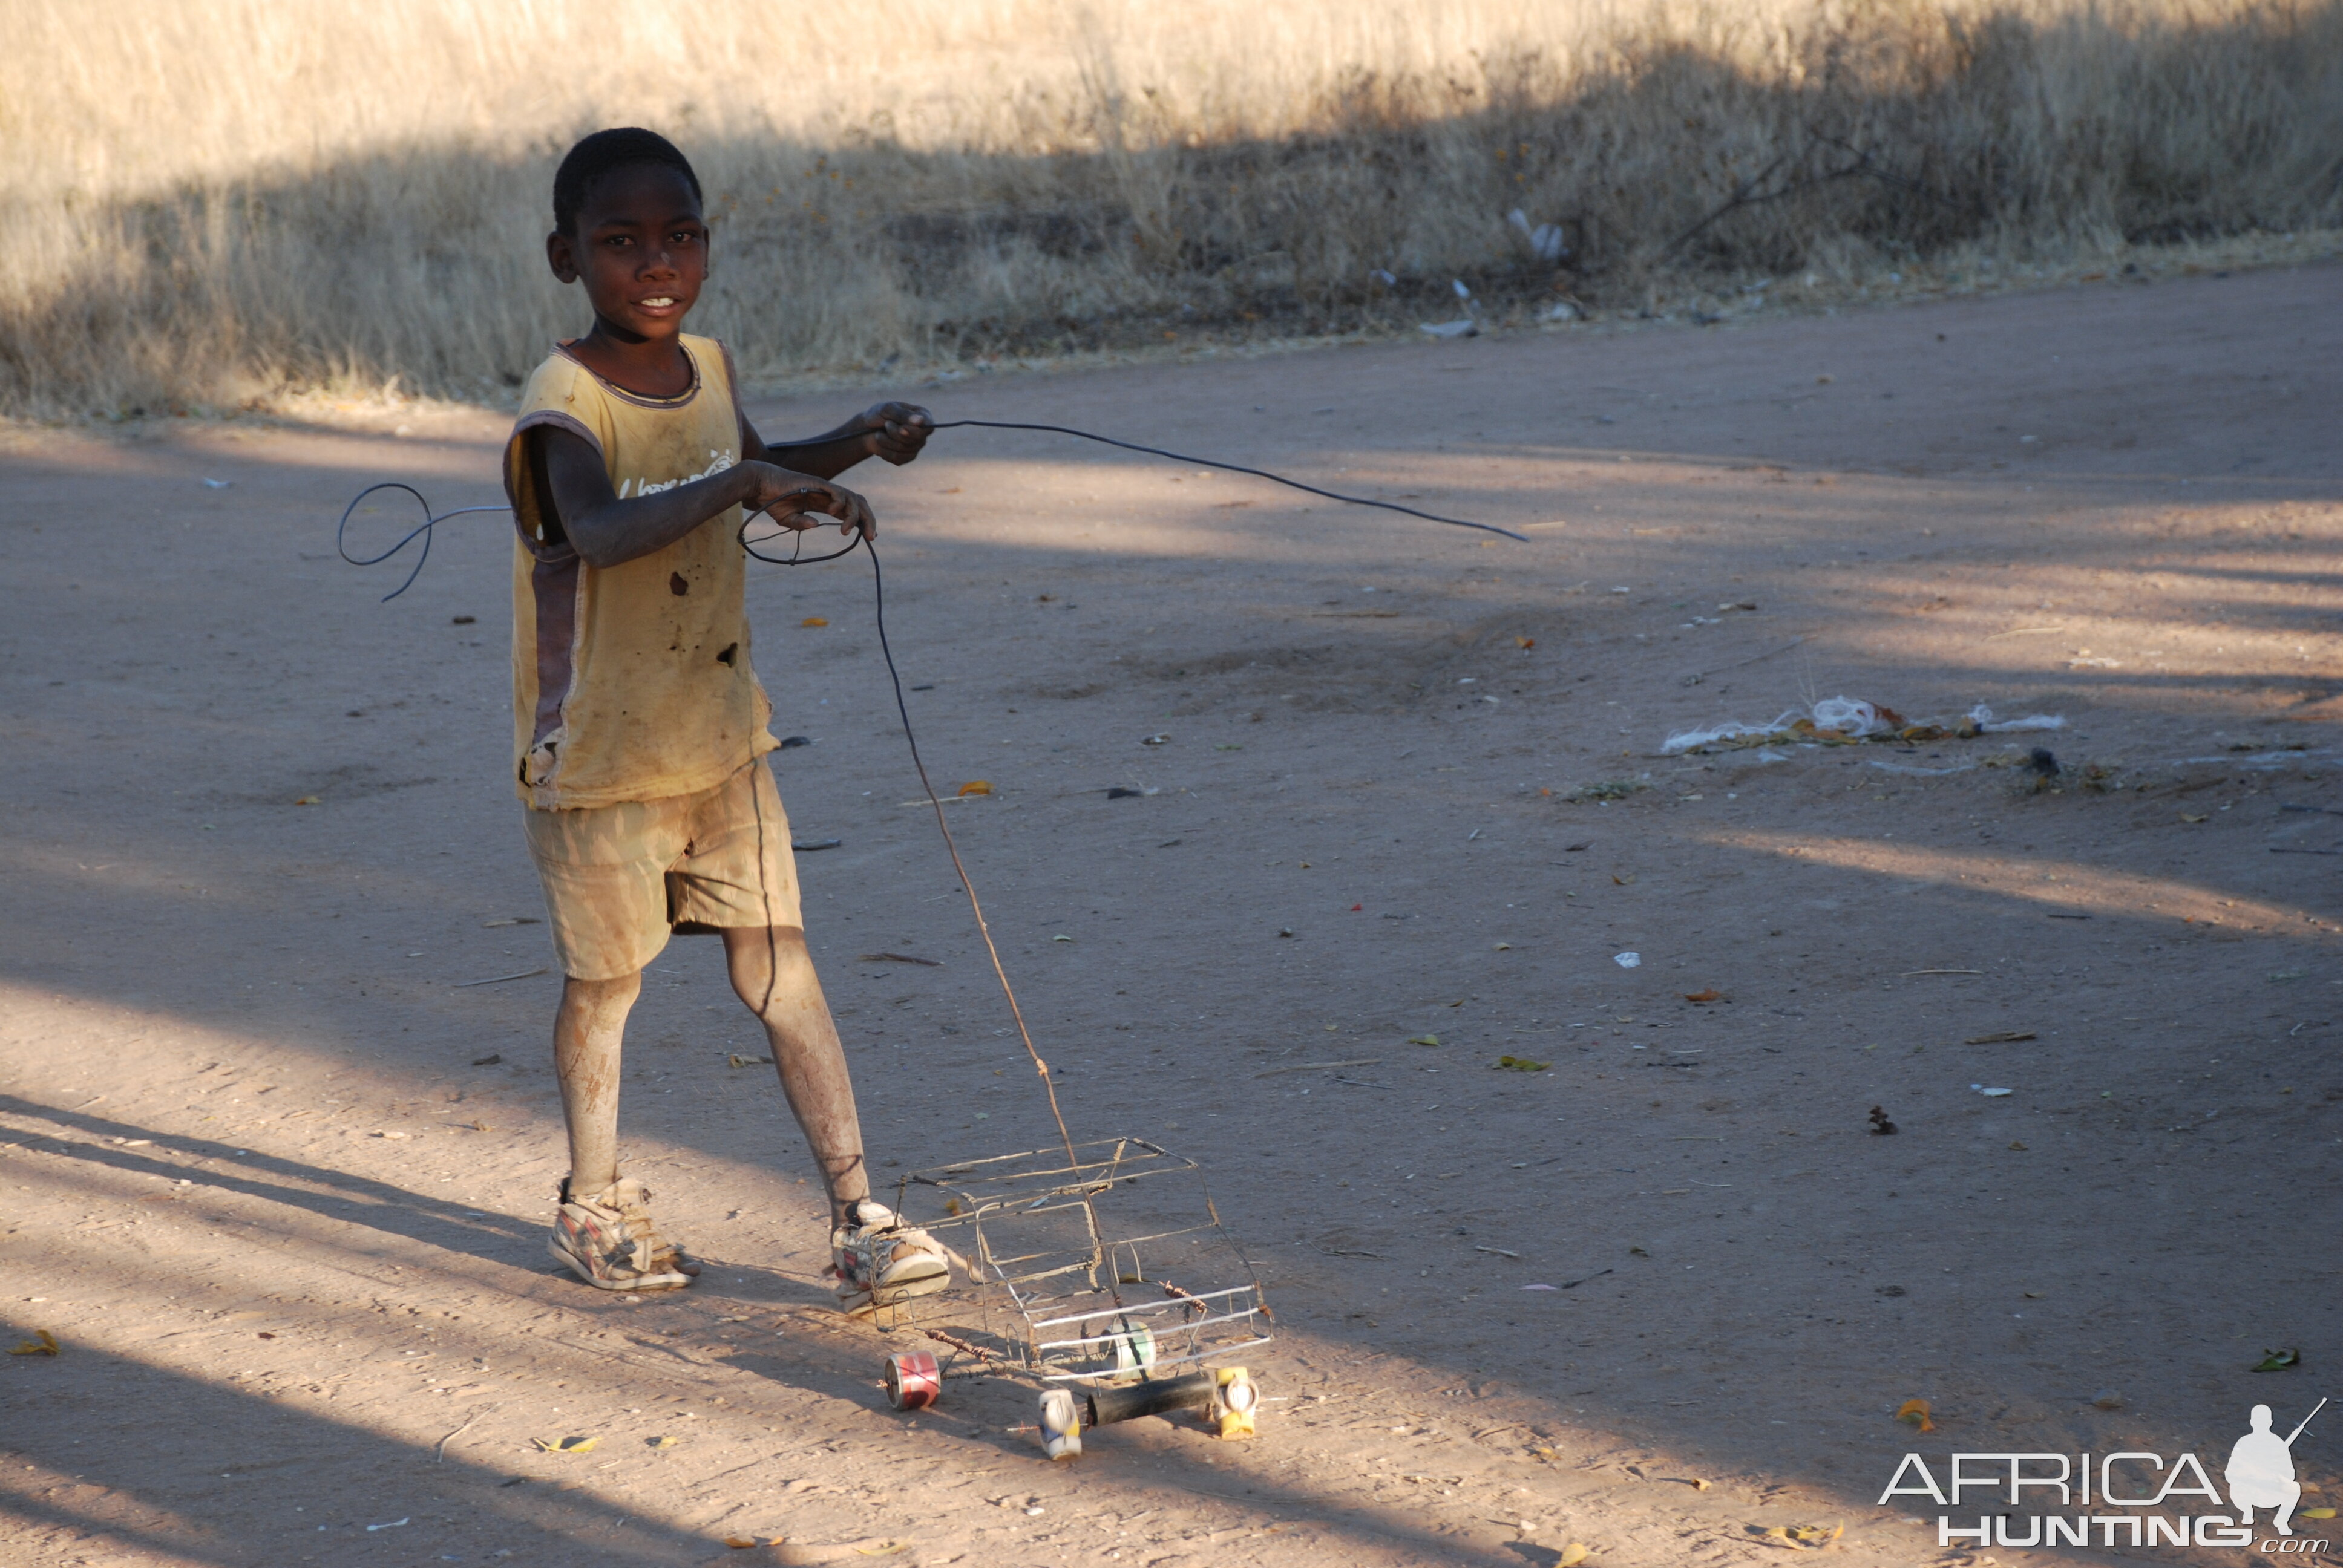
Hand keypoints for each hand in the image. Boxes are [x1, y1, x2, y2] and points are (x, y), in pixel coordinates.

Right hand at [742, 462, 876, 540]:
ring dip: (854, 516)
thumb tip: (816, 525)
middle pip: (859, 503)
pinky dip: (840, 502)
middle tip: (871, 537)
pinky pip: (837, 491)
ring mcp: (825, 488)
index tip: (870, 537)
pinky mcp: (817, 482)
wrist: (760, 485)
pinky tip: (833, 512)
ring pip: (852, 498)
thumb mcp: (788, 520)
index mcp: (826, 503)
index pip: (852, 511)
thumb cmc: (773, 501)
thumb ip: (801, 524)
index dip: (864, 522)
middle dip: (869, 519)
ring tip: (844, 532)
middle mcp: (829, 495)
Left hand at [860, 402, 932, 465]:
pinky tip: (880, 443)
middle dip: (895, 432)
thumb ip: (903, 414)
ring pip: (903, 448)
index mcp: (923, 416)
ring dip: (886, 440)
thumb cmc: (879, 415)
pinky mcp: (907, 458)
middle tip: (886, 424)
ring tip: (879, 433)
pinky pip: (897, 458)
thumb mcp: (888, 409)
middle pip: (915, 439)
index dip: (915, 430)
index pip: (928, 427)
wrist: (866, 429)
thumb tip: (920, 420)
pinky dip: (884, 450)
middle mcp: (922, 433)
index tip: (902, 428)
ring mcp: (916, 447)